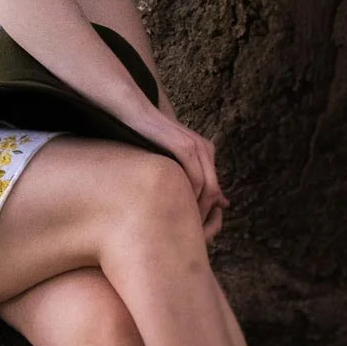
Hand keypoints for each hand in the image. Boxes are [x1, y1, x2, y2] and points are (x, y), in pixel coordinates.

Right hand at [143, 112, 229, 241]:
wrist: (133, 112)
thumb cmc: (145, 136)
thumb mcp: (169, 157)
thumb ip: (186, 175)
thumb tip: (207, 200)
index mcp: (205, 151)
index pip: (213, 192)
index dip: (204, 212)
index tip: (188, 228)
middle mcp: (205, 149)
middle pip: (213, 193)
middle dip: (202, 215)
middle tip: (187, 233)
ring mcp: (197, 148)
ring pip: (207, 189)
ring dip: (196, 210)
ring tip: (180, 226)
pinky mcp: (184, 147)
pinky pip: (195, 179)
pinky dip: (189, 197)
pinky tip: (174, 209)